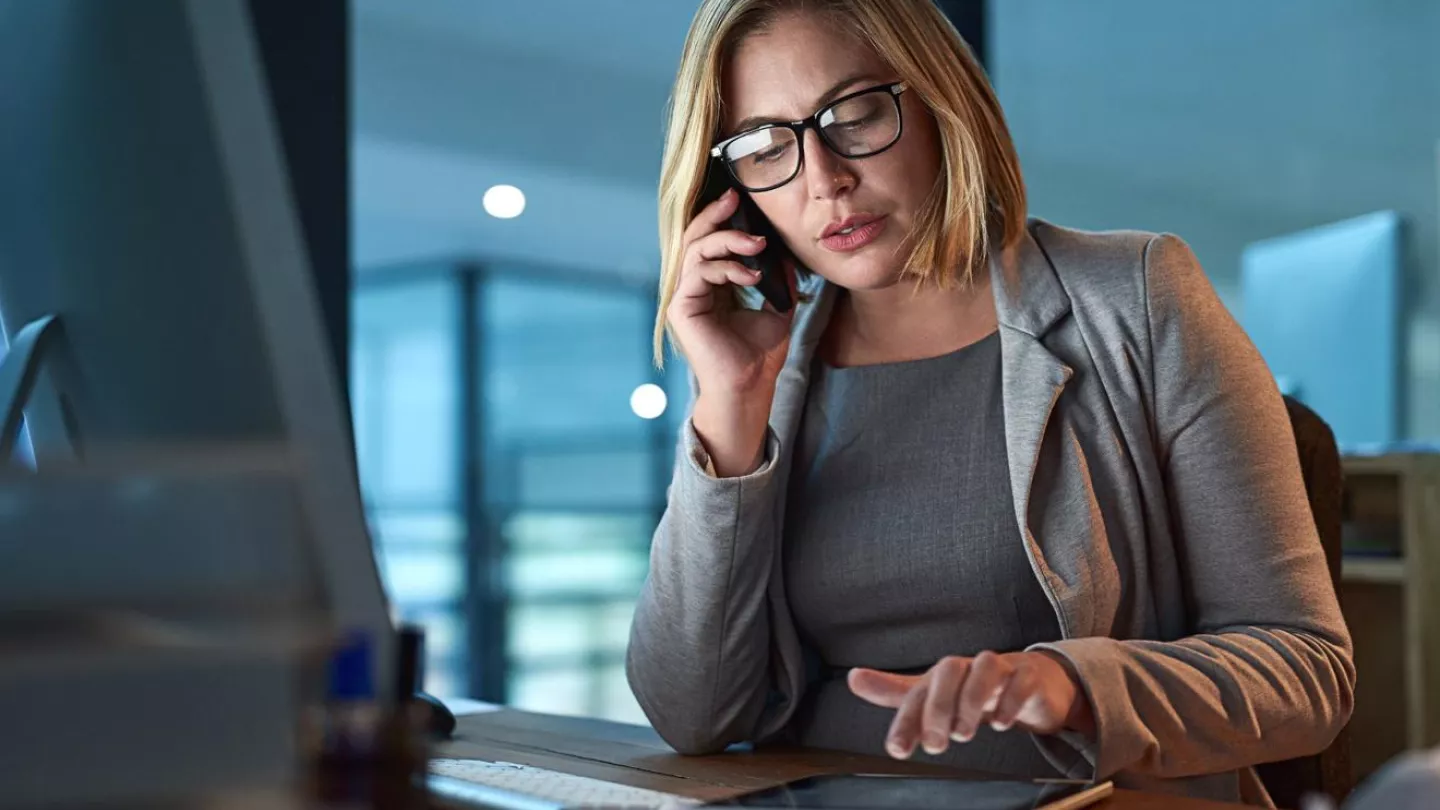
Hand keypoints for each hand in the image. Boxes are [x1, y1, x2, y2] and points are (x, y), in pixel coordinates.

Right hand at [667, 188, 793, 398]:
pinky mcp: (681, 308)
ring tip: (757, 244)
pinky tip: (752, 276)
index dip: (723, 219)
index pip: (710, 242)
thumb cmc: (759, 355)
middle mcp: (693, 288)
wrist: (750, 386)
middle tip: (736, 199)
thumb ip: (779, 281)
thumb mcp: (777, 308)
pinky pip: (698, 271)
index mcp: (711, 286)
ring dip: (728, 240)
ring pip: (695, 249)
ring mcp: (684, 297)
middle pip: (695, 237)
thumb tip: (786, 254)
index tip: (743, 201)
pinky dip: (726, 267)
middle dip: (716, 215)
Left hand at [848, 651, 1093, 759]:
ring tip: (964, 733)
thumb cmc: (975, 689)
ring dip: (971, 700)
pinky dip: (1010, 700)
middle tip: (936, 744)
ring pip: (985, 666)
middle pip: (948, 670)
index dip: (905, 721)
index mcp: (941, 675)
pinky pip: (1021, 679)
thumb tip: (852, 678)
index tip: (897, 751)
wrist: (1030, 680)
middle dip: (938, 708)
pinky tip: (1001, 722)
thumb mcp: (934, 695)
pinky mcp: (1029, 675)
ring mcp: (1001, 669)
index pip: (917, 693)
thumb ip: (896, 693)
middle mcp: (968, 668)